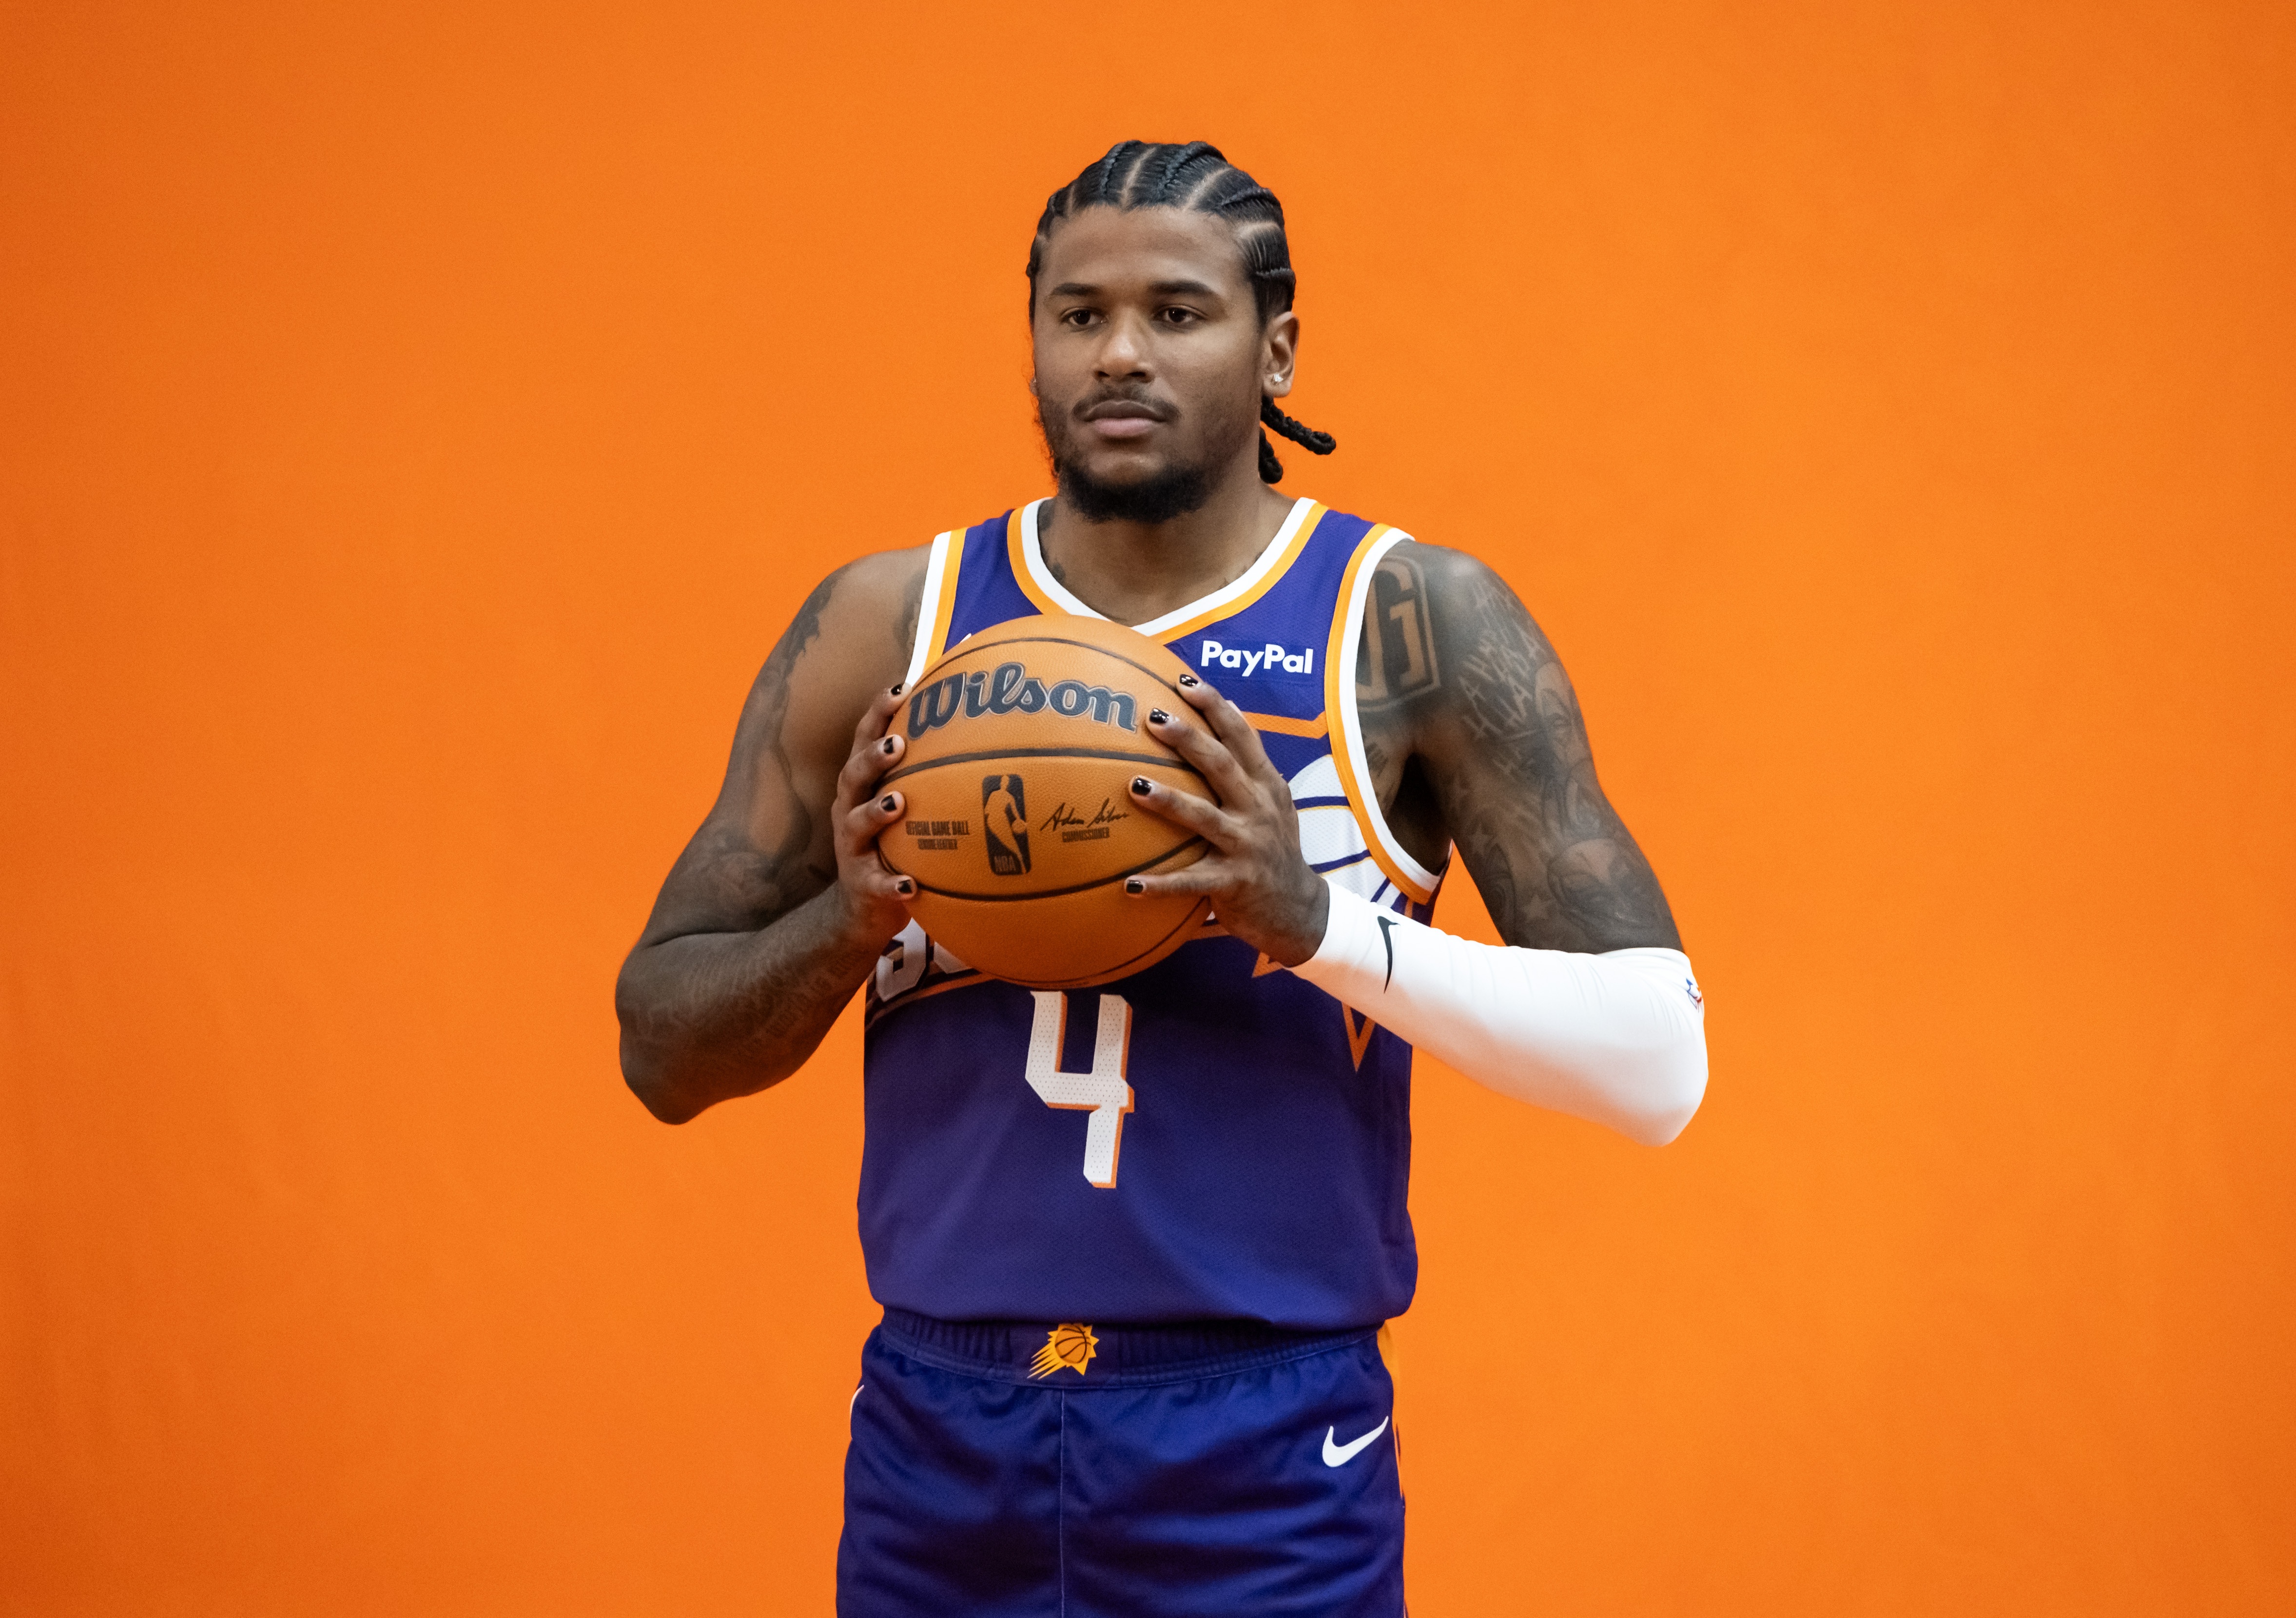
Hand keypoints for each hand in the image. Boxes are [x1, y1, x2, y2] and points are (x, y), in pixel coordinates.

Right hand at [829, 683, 919, 943]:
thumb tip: (983, 736)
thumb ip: (931, 777)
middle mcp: (850, 811)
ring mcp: (852, 848)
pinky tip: (910, 884)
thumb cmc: (895, 845)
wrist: (862, 909)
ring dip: (875, 812)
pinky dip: (892, 883)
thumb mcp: (909, 808)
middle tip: (898, 743)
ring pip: (856, 824)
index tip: (902, 688)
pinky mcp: (862, 886)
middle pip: (853, 775)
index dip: (878, 713)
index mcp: (863, 787)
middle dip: (873, 757)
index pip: (865, 740)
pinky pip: (875, 883)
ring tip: (898, 802)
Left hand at [1124, 674, 1331, 966]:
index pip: (1243, 737)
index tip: (1184, 682)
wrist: (1299, 910)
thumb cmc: (1273, 848)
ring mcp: (1246, 846)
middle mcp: (1258, 811)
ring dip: (1169, 802)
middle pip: (1222, 766)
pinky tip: (1130, 885)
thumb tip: (1230, 706)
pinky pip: (1191, 883)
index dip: (1215, 707)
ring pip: (1204, 818)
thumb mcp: (1274, 801)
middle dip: (1189, 739)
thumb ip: (1251, 762)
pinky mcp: (1234, 883)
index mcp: (1266, 786)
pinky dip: (1161, 884)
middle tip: (1154, 718)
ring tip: (1135, 786)